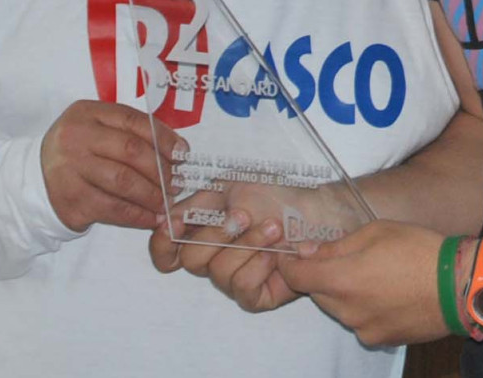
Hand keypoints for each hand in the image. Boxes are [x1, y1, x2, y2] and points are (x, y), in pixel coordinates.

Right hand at [39, 100, 179, 232]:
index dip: (163, 137)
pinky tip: (151, 218)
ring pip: (124, 182)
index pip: (133, 120)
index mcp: (87, 113)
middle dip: (161, 169)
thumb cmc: (77, 151)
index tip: (182, 153)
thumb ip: (131, 131)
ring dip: (152, 195)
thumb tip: (178, 150)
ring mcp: (71, 170)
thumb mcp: (96, 128)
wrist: (33, 180)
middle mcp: (76, 138)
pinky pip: (113, 209)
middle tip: (176, 183)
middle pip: (131, 151)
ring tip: (166, 202)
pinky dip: (138, 215)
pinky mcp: (72, 200)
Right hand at [148, 184, 301, 312]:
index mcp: (204, 231)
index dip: (162, 244)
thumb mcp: (231, 187)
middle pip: (190, 260)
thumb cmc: (279, 196)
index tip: (172, 228)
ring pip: (217, 273)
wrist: (319, 212)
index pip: (166, 251)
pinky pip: (241, 288)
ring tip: (273, 229)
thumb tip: (162, 222)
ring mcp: (235, 278)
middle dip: (218, 235)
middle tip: (245, 215)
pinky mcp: (256, 296)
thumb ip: (193, 206)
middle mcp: (215, 257)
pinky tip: (275, 255)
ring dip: (247, 245)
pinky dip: (257, 267)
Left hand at [279, 219, 446, 346]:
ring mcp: (363, 328)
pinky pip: (360, 322)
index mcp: (340, 279)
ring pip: (339, 309)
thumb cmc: (418, 250)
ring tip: (375, 276)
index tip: (295, 254)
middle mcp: (345, 310)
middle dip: (323, 276)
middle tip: (347, 259)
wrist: (459, 286)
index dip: (290, 263)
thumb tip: (307, 252)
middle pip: (317, 293)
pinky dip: (365, 309)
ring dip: (345, 294)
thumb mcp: (376, 231)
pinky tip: (388, 294)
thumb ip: (335, 245)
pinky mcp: (381, 339)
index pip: (294, 276)